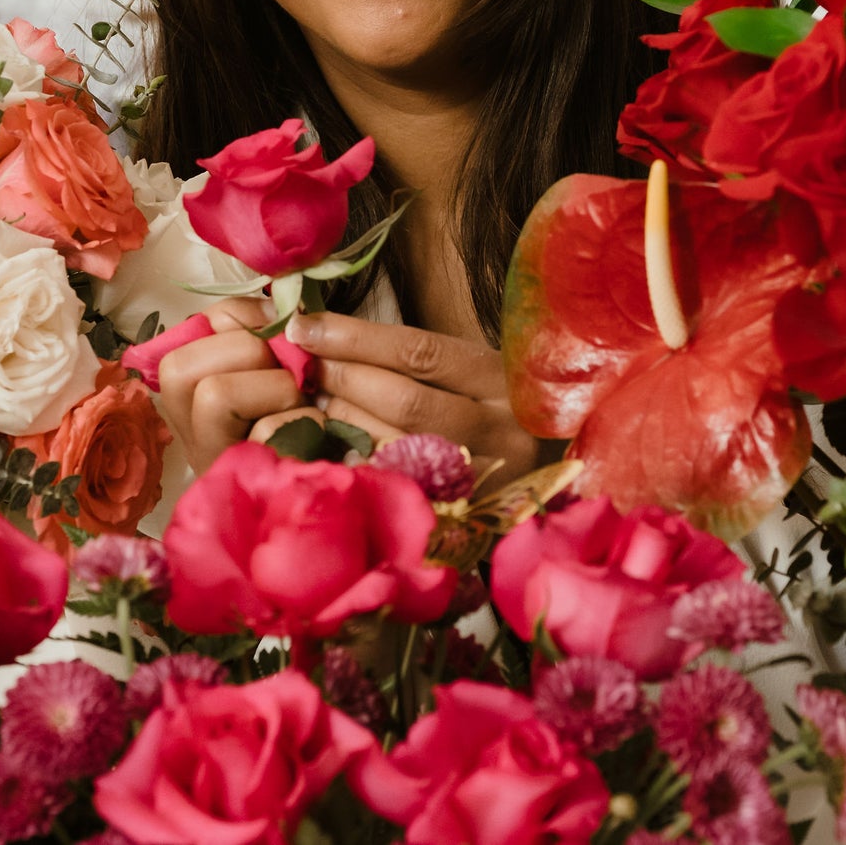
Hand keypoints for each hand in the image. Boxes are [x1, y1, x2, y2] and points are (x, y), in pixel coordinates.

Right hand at [155, 298, 323, 474]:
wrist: (347, 478)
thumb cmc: (321, 415)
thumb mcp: (291, 364)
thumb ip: (273, 334)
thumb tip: (283, 315)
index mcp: (197, 391)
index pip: (188, 332)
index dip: (234, 314)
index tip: (276, 320)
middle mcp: (192, 428)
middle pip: (180, 366)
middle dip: (247, 349)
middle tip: (288, 371)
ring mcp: (212, 459)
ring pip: (213, 394)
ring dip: (275, 386)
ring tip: (301, 401)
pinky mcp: (248, 482)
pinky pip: (266, 432)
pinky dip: (305, 421)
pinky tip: (317, 432)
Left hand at [284, 311, 546, 484]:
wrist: (545, 468)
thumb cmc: (485, 408)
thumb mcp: (463, 372)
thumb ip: (403, 357)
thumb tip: (321, 333)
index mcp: (500, 377)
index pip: (418, 351)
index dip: (354, 337)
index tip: (304, 326)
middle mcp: (501, 429)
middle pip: (405, 401)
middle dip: (341, 379)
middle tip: (300, 367)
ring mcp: (487, 480)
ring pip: (396, 448)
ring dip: (341, 421)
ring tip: (310, 403)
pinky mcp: (467, 519)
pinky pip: (398, 489)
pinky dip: (358, 464)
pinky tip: (332, 448)